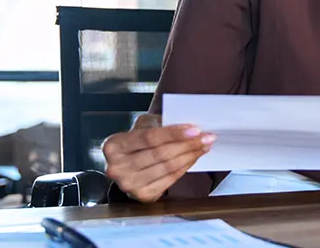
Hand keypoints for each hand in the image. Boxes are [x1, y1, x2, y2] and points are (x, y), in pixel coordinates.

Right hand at [101, 113, 215, 201]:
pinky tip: (193, 158)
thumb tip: (189, 128)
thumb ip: (159, 124)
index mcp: (114, 145)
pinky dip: (185, 168)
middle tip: (206, 137)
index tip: (195, 129)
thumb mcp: (141, 126)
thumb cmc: (135, 143)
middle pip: (160, 154)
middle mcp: (117, 168)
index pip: (149, 137)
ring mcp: (129, 185)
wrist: (125, 166)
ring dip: (190, 156)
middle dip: (187, 145)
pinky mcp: (142, 196)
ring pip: (167, 168)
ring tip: (203, 146)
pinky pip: (170, 180)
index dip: (173, 134)